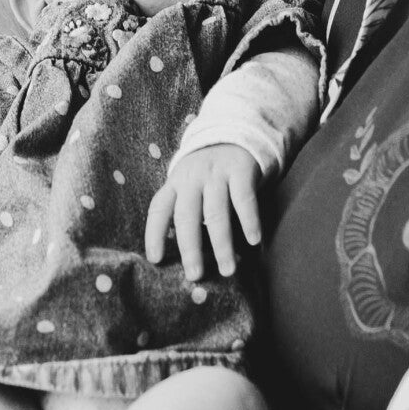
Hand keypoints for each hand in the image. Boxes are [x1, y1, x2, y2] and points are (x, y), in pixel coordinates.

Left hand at [144, 143, 265, 280]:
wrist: (238, 135)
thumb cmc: (210, 173)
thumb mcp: (190, 184)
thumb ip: (185, 211)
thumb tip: (184, 255)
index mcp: (176, 182)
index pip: (159, 209)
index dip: (154, 234)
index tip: (155, 260)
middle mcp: (192, 177)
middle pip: (187, 216)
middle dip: (190, 248)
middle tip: (195, 275)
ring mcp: (217, 172)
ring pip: (216, 213)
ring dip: (222, 244)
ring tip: (227, 270)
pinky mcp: (241, 169)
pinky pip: (244, 199)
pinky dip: (249, 221)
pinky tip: (254, 241)